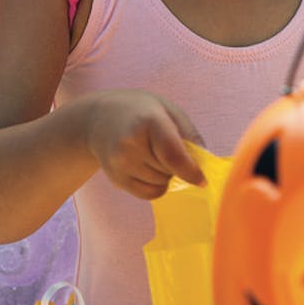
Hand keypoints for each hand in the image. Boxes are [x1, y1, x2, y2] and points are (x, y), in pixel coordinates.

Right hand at [84, 90, 206, 199]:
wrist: (99, 118)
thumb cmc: (140, 111)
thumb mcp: (168, 110)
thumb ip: (189, 134)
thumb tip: (205, 164)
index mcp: (148, 120)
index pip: (172, 155)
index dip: (191, 171)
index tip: (202, 180)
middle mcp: (130, 144)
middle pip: (170, 171)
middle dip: (177, 165)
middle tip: (164, 146)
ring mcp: (120, 163)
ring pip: (161, 184)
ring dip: (165, 174)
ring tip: (152, 153)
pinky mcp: (116, 179)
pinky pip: (149, 194)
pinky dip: (156, 185)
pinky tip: (147, 167)